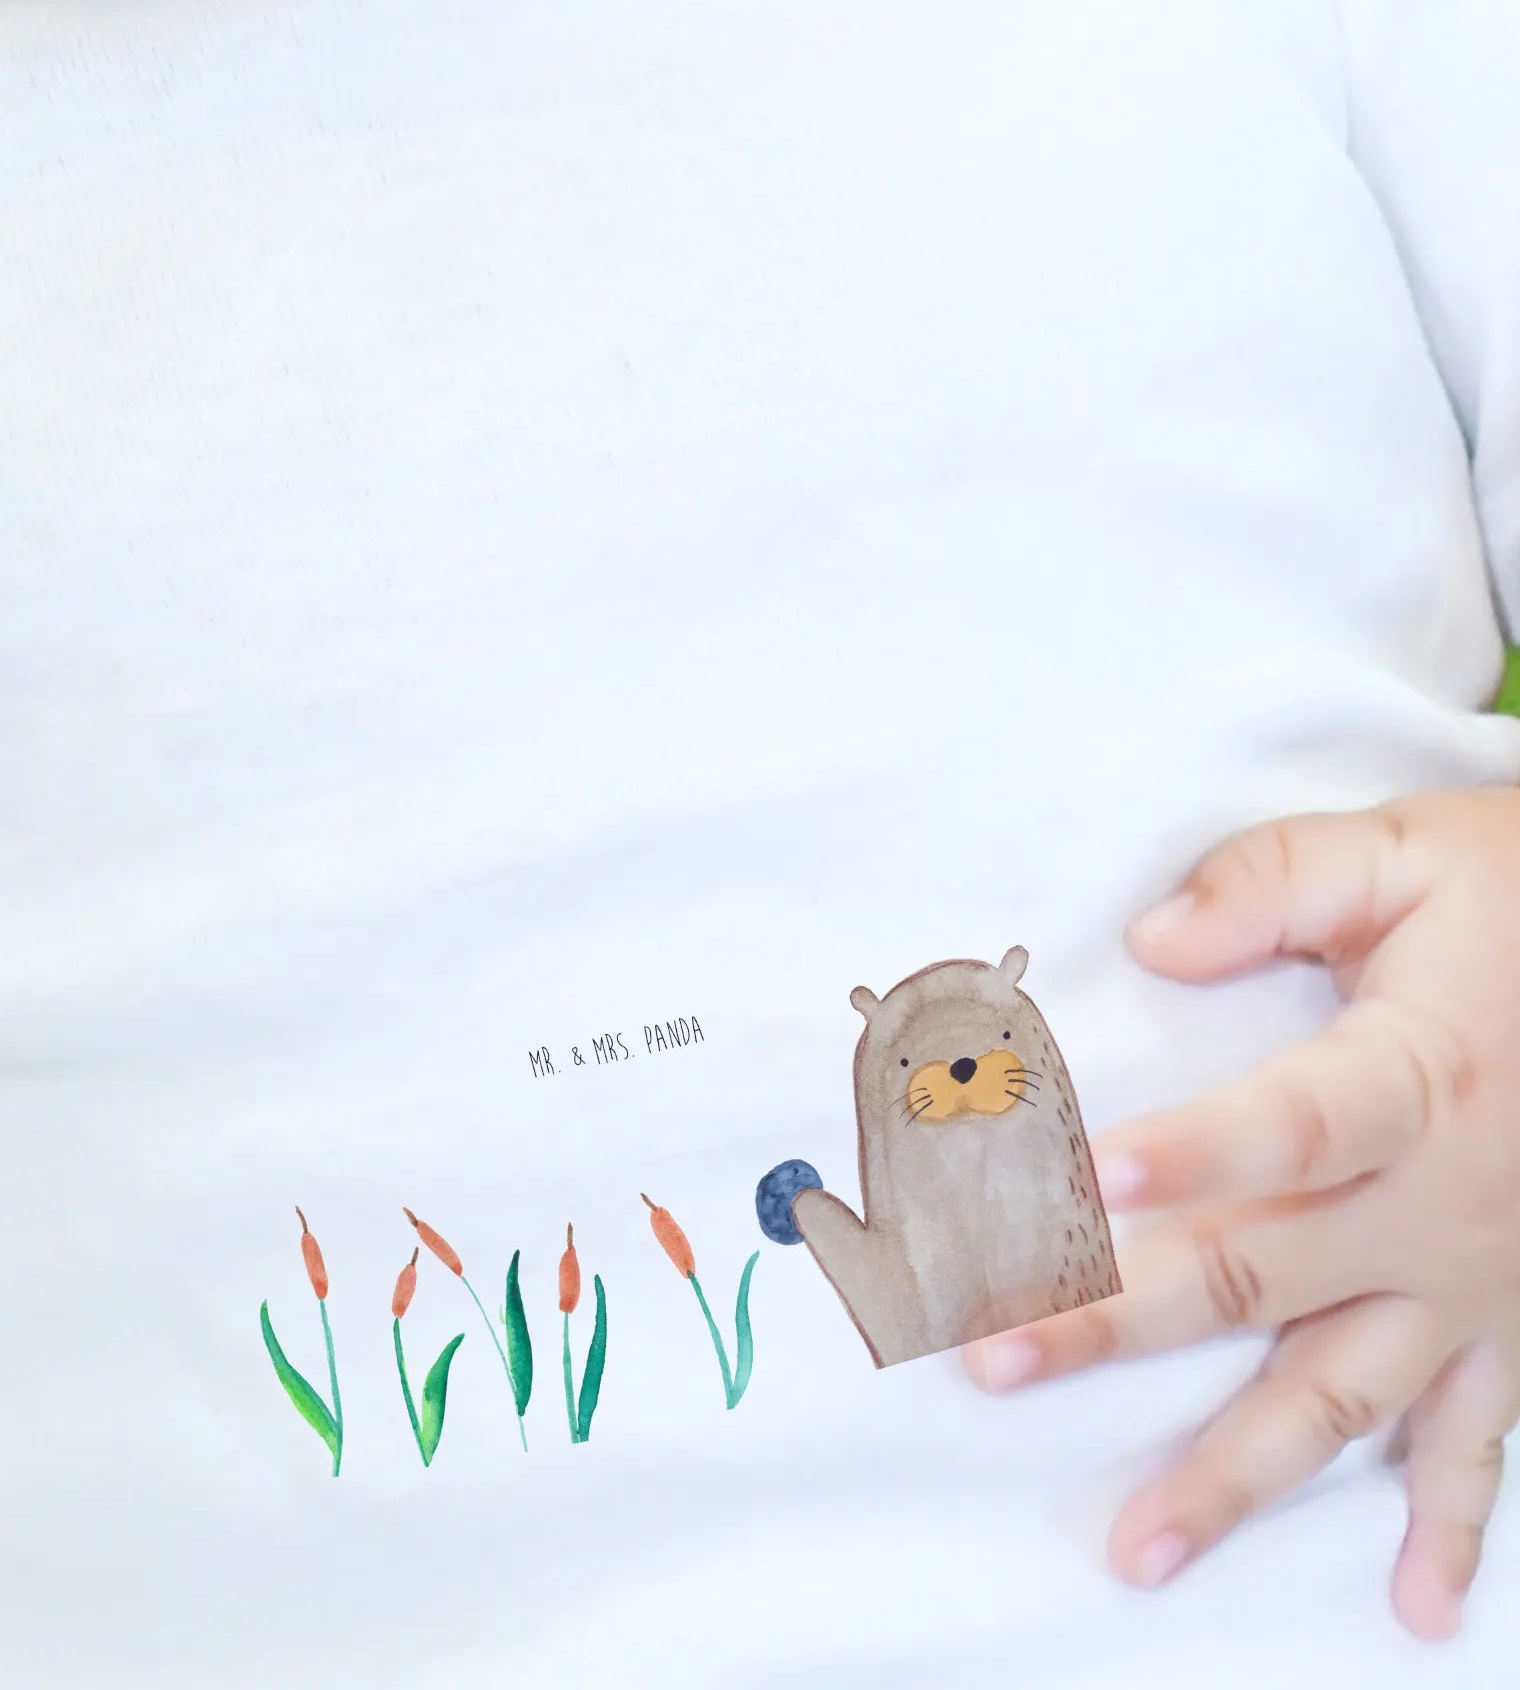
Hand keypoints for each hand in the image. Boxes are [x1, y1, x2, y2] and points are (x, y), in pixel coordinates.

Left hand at [963, 789, 1519, 1639]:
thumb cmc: (1514, 899)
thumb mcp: (1405, 853)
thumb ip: (1275, 882)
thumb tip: (1151, 940)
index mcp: (1417, 1078)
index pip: (1293, 1126)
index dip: (1195, 1154)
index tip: (1089, 1180)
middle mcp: (1443, 1204)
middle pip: (1265, 1274)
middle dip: (1120, 1321)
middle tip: (995, 1362)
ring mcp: (1477, 1282)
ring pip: (1345, 1396)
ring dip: (1238, 1476)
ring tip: (1140, 1548)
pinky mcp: (1510, 1322)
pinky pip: (1480, 1440)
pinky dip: (1448, 1527)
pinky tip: (1413, 1609)